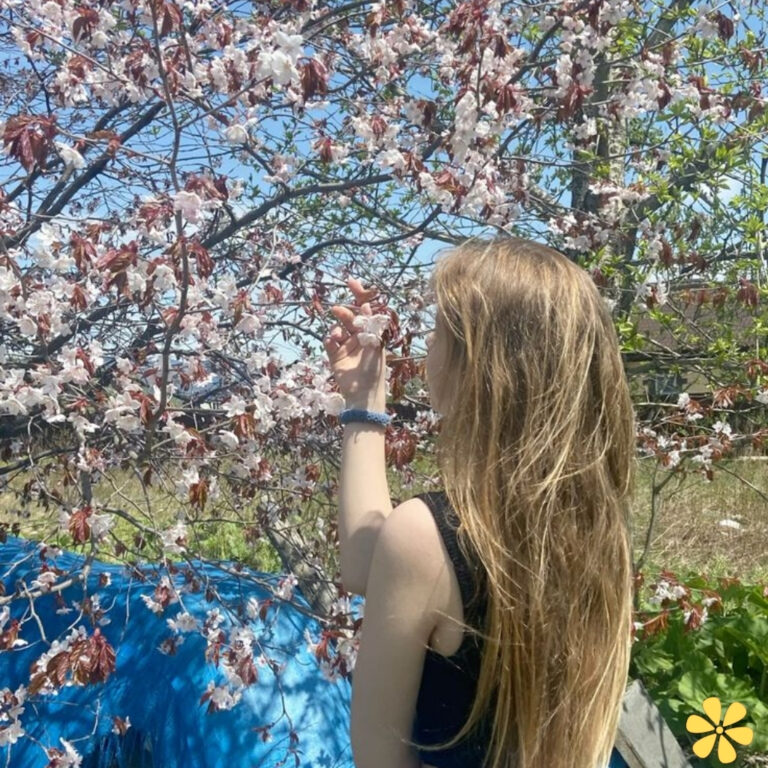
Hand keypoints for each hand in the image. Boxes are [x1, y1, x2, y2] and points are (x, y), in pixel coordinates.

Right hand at [323, 278, 386, 409]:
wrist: (364, 395)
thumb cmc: (374, 371)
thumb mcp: (376, 345)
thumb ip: (371, 326)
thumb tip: (368, 305)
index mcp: (371, 334)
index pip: (365, 310)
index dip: (359, 295)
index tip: (350, 281)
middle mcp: (358, 338)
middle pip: (349, 318)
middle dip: (344, 312)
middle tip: (338, 310)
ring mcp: (346, 347)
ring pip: (338, 329)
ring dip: (336, 328)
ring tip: (337, 334)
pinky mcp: (335, 357)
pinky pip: (328, 343)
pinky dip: (328, 339)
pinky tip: (332, 341)